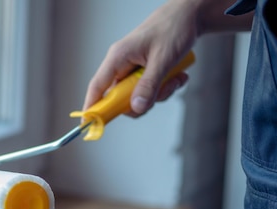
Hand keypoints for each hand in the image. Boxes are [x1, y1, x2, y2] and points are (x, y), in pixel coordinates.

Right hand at [83, 0, 198, 115]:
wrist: (189, 15)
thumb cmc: (173, 28)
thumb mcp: (163, 60)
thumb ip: (149, 85)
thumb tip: (137, 108)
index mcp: (118, 57)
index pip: (97, 87)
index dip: (91, 107)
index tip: (87, 125)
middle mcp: (122, 64)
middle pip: (120, 97)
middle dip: (143, 101)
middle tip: (161, 92)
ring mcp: (133, 68)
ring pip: (138, 96)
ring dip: (158, 93)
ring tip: (175, 79)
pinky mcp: (144, 70)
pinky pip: (149, 89)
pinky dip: (165, 87)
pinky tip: (177, 76)